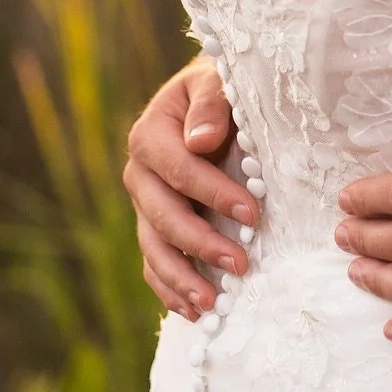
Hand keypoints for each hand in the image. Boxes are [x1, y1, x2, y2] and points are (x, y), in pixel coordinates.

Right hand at [122, 56, 258, 317]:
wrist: (212, 99)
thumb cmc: (222, 88)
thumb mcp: (217, 81)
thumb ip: (211, 104)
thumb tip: (201, 139)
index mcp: (151, 134)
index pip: (180, 170)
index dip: (213, 193)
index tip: (252, 212)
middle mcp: (139, 172)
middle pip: (163, 215)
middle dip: (201, 243)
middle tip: (241, 265)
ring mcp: (143, 203)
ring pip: (154, 247)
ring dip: (181, 278)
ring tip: (211, 303)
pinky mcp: (152, 225)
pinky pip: (153, 262)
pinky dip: (169, 289)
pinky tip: (192, 310)